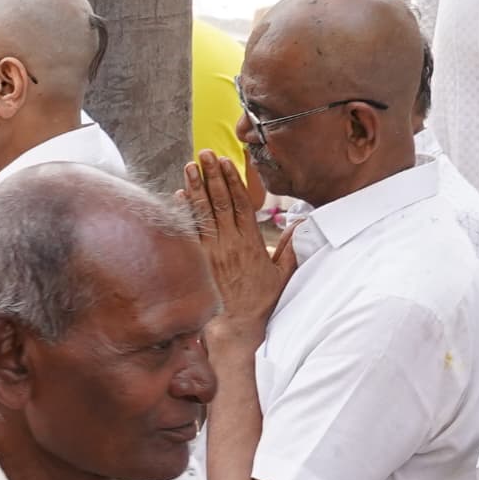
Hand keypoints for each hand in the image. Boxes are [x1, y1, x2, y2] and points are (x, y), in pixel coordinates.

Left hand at [182, 151, 291, 331]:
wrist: (237, 326)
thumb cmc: (260, 301)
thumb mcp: (282, 273)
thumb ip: (290, 246)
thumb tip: (300, 223)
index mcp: (250, 242)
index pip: (240, 204)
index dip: (233, 180)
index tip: (226, 161)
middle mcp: (230, 243)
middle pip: (219, 201)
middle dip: (212, 175)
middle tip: (204, 153)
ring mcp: (211, 252)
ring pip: (203, 213)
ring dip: (195, 187)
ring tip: (190, 166)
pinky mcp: (197, 262)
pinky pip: (189, 233)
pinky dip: (183, 213)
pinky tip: (178, 196)